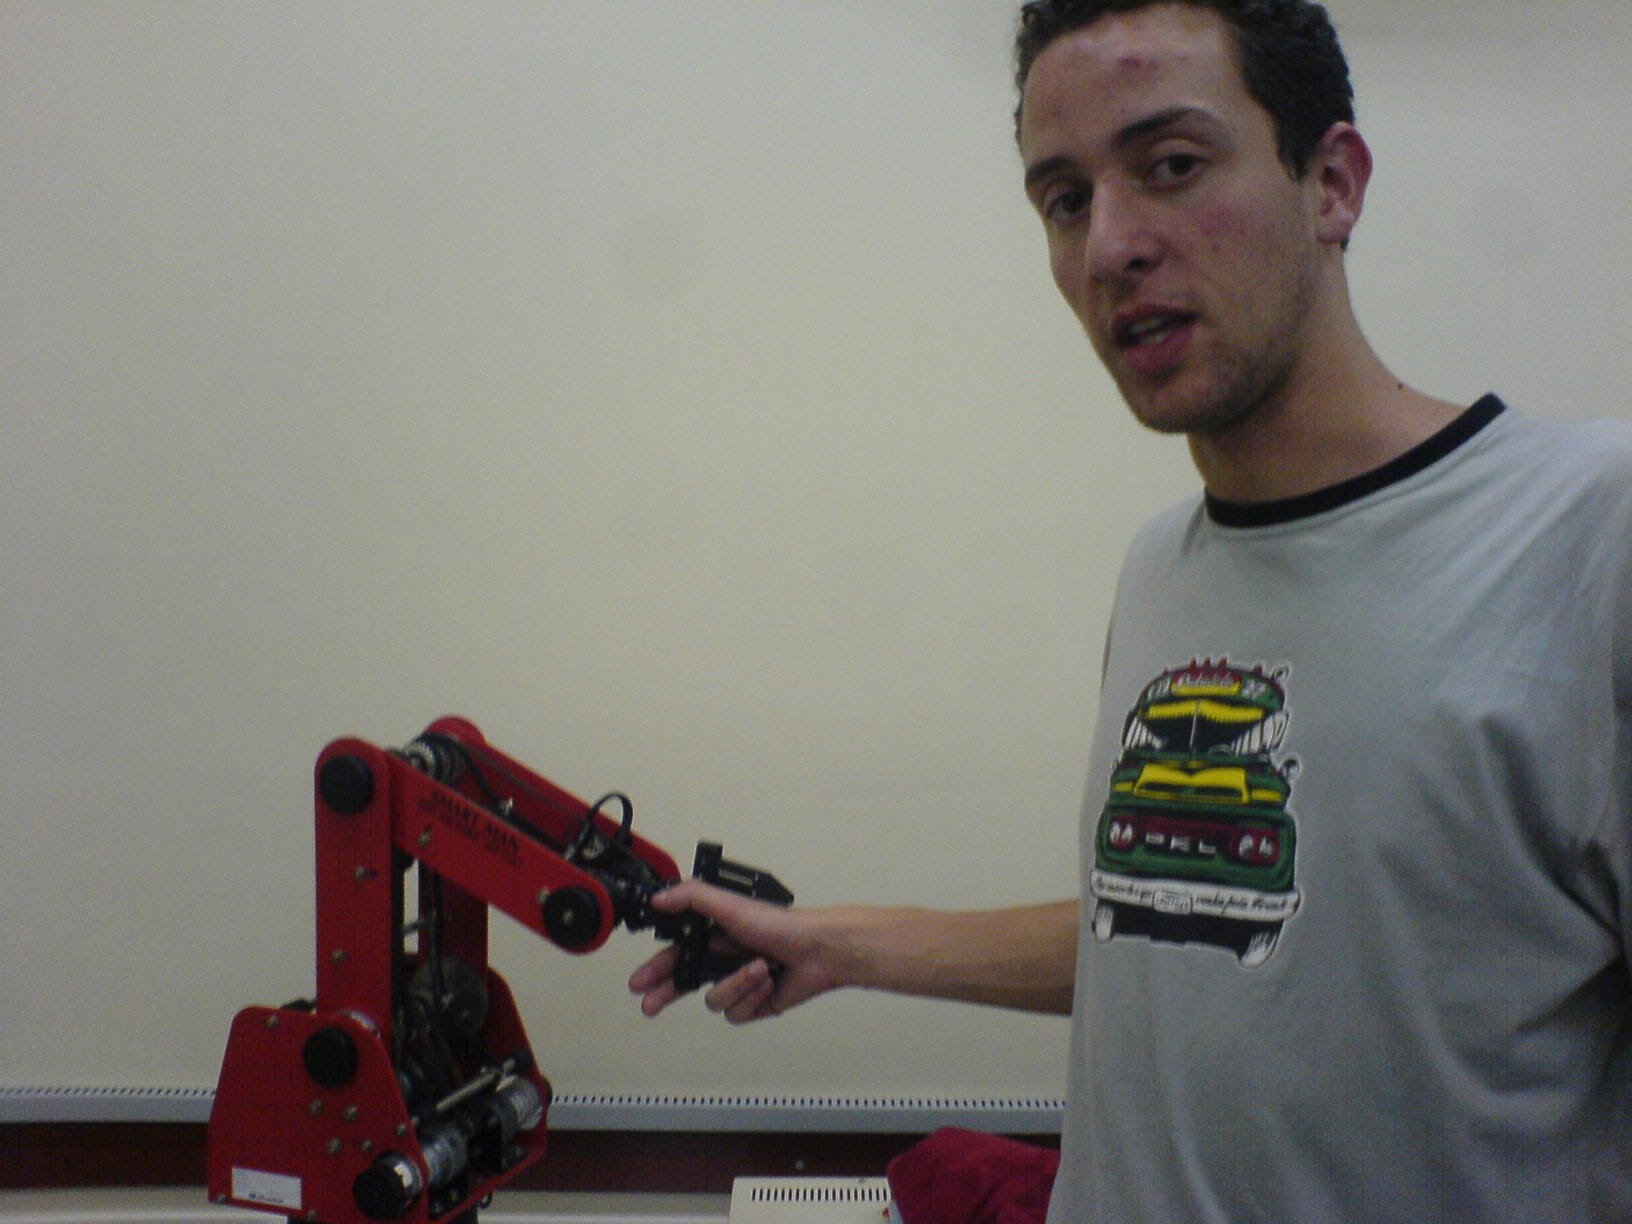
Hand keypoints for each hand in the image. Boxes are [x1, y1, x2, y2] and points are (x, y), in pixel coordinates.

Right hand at [628, 879, 837, 1023]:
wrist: (818, 951)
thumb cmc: (781, 924)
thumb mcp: (731, 904)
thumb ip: (692, 898)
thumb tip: (660, 898)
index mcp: (715, 934)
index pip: (676, 955)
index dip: (657, 969)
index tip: (640, 981)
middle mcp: (724, 959)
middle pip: (685, 983)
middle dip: (667, 993)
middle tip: (650, 1003)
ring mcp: (739, 983)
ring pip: (714, 999)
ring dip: (736, 984)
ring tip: (757, 968)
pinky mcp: (755, 1003)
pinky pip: (737, 1012)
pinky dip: (753, 996)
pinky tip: (767, 981)